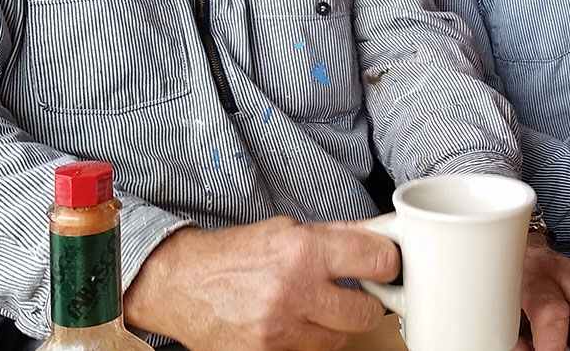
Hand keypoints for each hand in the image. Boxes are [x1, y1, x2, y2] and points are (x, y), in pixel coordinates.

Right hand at [124, 216, 398, 350]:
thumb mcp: (287, 231)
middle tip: (347, 292)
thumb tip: (385, 234)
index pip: (378, 260)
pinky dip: (306, 344)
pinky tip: (291, 326)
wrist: (182, 285)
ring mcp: (279, 331)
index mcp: (303, 250)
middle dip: (362, 302)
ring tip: (311, 308)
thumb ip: (339, 235)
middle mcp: (293, 291)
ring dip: (332, 327)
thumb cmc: (236, 255)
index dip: (387, 263)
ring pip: (339, 341)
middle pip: (365, 311)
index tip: (384, 266)